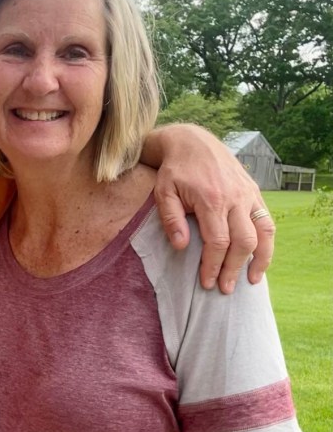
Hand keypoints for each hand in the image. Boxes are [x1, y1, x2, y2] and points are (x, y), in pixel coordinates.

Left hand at [150, 125, 274, 293]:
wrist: (193, 143)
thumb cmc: (174, 171)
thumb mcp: (163, 193)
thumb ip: (171, 219)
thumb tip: (182, 247)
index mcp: (211, 199)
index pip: (218, 241)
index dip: (213, 265)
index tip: (206, 282)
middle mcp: (235, 197)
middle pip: (243, 241)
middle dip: (234, 268)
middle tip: (225, 289)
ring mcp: (248, 194)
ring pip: (264, 232)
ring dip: (260, 258)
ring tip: (252, 280)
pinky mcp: (254, 191)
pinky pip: (267, 220)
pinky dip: (268, 241)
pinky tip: (261, 258)